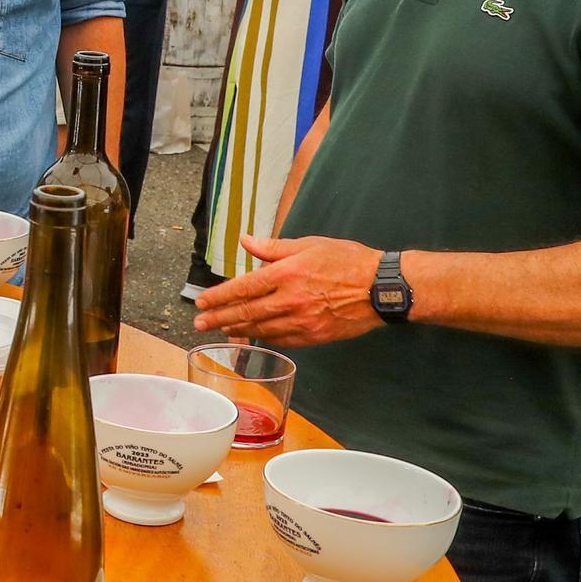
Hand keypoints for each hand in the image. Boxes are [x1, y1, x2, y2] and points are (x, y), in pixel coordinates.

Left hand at [192, 234, 382, 346]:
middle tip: (199, 324)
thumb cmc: (347, 260)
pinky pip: (281, 340)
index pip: (244, 288)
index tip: (201, 302)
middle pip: (246, 313)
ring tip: (220, 330)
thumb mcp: (309, 245)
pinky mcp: (314, 336)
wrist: (381, 288)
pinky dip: (263, 338)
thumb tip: (246, 242)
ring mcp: (302, 321)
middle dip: (219, 319)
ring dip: (237, 330)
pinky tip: (252, 336)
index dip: (219, 297)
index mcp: (287, 274)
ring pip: (261, 329)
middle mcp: (291, 300)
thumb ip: (273, 248)